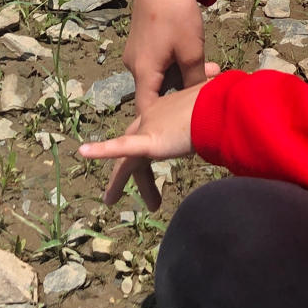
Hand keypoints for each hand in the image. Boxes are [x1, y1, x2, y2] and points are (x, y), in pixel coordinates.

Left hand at [79, 77, 215, 208]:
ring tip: (110, 200)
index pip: (150, 129)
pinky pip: (122, 148)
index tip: (154, 161)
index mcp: (167, 109)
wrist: (223, 107)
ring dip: (119, 181)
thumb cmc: (223, 111)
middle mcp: (153, 115)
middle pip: (134, 147)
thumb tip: (223, 132)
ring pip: (127, 158)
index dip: (149, 146)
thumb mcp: (215, 121)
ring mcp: (148, 127)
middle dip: (131, 172)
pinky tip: (84, 152)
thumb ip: (211, 129)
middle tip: (129, 194)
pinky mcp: (149, 141)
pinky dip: (103, 150)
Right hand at [123, 0, 207, 116]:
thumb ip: (194, 79)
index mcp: (143, 72)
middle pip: (155, 93)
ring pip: (159, 75)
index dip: (159, 124)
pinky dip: (174, 64)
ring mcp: (136, 52)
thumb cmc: (176, 15)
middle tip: (207, 89)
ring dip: (182, 76)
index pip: (146, 110)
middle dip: (181, 94)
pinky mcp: (141, 41)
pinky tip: (193, 54)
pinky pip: (157, 62)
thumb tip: (197, 98)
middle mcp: (133, 65)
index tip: (178, 129)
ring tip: (209, 69)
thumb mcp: (191, 51)